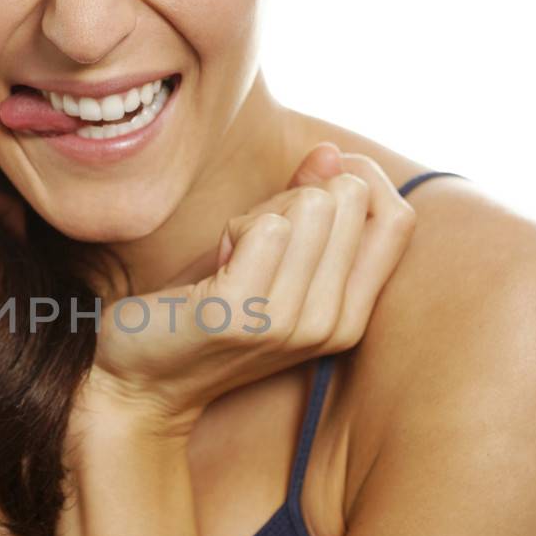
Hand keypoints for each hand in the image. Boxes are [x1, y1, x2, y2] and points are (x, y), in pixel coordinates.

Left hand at [74, 143, 416, 439]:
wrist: (138, 383)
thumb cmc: (201, 313)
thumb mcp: (268, 259)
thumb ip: (307, 206)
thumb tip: (332, 152)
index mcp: (350, 315)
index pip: (397, 218)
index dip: (359, 178)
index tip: (306, 185)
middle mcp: (331, 324)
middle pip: (348, 198)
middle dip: (294, 197)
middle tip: (252, 238)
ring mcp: (290, 323)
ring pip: (311, 205)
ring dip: (260, 213)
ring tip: (231, 255)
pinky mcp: (243, 314)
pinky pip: (267, 227)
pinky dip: (235, 229)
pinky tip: (214, 265)